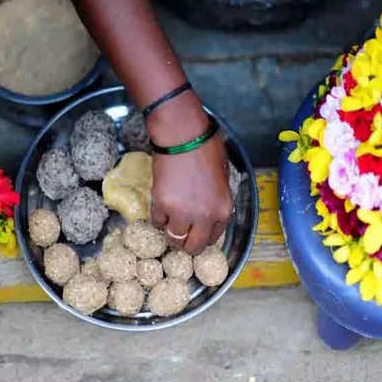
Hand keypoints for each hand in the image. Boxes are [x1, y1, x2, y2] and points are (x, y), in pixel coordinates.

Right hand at [147, 93, 232, 253]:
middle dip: (187, 244)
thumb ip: (217, 198)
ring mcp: (183, 213)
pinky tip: (161, 207)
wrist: (183, 135)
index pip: (214, 237)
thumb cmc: (205, 148)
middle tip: (181, 235)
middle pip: (194, 246)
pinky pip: (157, 222)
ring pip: (174, 239)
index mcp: (223, 209)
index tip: (196, 232)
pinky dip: (158, 218)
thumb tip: (209, 207)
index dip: (203, 236)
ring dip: (171, 232)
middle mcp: (205, 216)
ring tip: (169, 222)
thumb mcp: (222, 176)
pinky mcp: (162, 205)